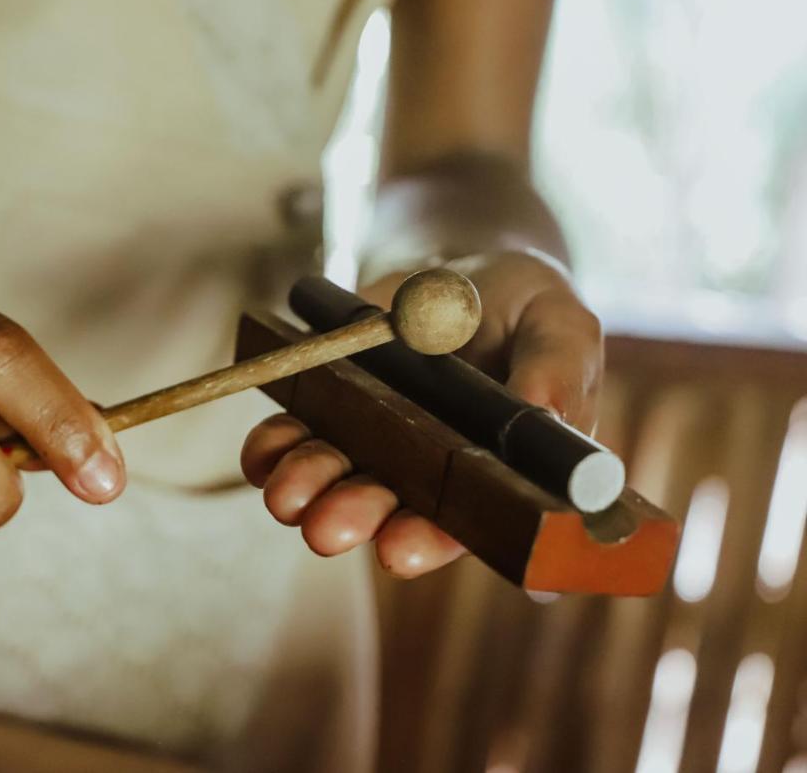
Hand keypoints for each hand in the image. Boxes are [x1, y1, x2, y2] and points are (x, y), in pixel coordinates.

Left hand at [241, 248, 602, 577]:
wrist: (459, 272)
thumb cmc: (525, 306)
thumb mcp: (558, 321)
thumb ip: (558, 366)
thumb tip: (544, 409)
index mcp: (492, 472)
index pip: (461, 523)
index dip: (430, 539)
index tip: (400, 548)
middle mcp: (425, 470)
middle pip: (386, 508)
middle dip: (354, 517)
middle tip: (327, 528)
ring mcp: (372, 439)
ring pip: (333, 477)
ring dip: (307, 488)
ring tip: (287, 495)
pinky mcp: (329, 403)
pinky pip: (294, 432)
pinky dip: (272, 445)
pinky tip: (262, 450)